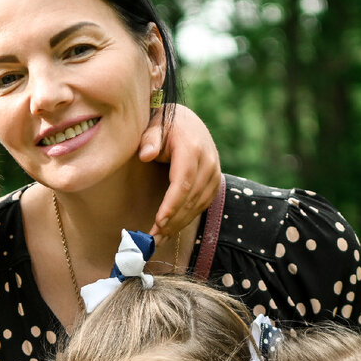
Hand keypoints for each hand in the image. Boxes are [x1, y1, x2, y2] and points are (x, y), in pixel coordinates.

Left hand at [139, 104, 220, 239]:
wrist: (188, 122)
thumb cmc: (164, 125)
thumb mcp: (154, 125)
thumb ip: (149, 138)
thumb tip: (146, 155)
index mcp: (192, 147)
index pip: (184, 181)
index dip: (172, 203)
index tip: (159, 221)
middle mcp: (208, 161)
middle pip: (191, 197)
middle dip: (173, 220)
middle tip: (153, 238)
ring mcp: (215, 173)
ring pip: (198, 205)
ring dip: (179, 224)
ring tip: (158, 239)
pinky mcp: (215, 182)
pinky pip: (202, 205)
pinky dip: (187, 218)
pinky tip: (171, 229)